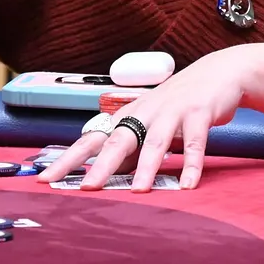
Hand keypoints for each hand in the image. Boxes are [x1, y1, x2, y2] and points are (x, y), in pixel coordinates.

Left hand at [34, 49, 249, 192]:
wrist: (217, 72)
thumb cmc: (176, 102)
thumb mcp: (147, 123)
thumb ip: (129, 148)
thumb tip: (103, 177)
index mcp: (127, 117)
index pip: (91, 140)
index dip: (68, 159)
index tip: (46, 179)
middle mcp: (145, 112)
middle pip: (119, 140)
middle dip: (101, 165)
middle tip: (87, 188)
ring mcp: (172, 112)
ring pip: (156, 142)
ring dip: (147, 167)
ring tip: (139, 191)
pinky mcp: (199, 114)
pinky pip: (195, 143)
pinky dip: (192, 164)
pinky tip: (188, 185)